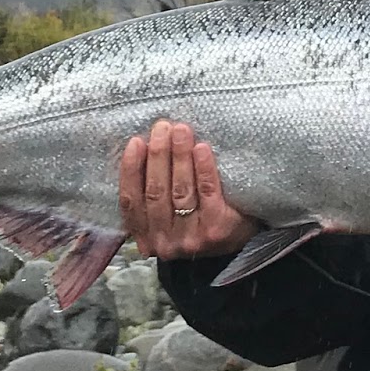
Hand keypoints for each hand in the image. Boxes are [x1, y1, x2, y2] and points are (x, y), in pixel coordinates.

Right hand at [118, 120, 259, 260]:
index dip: (131, 169)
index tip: (136, 141)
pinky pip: (208, 192)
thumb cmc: (197, 218)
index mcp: (146, 237)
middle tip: (162, 127)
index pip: (131, 202)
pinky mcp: (217, 230)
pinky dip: (203, 168)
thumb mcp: (167, 214)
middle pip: (156, 192)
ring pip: (180, 191)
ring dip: (179, 156)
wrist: (239, 240)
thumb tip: (143, 145)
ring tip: (181, 130)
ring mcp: (191, 239)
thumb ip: (152, 191)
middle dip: (158, 155)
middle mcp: (165, 243)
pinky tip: (201, 148)